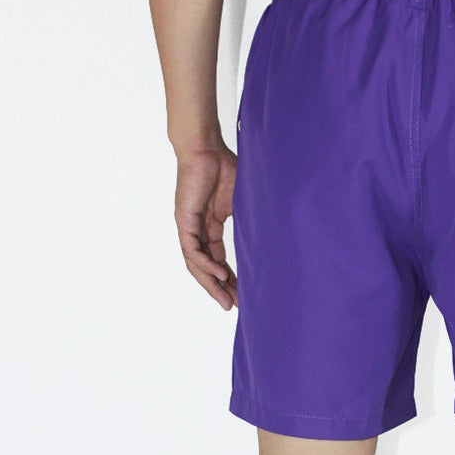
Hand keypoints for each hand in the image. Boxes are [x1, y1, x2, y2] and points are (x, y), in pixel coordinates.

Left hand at [174, 143, 237, 309]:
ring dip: (211, 283)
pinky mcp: (184, 221)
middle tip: (233, 305)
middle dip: (220, 288)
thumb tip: (270, 236)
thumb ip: (248, 220)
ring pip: (197, 264)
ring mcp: (189, 227)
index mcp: (210, 226)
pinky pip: (193, 250)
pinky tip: (219, 274)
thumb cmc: (224, 168)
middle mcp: (197, 230)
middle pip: (206, 267)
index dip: (229, 277)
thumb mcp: (241, 202)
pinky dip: (205, 264)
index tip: (242, 293)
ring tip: (226, 299)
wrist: (206, 149)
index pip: (218, 258)